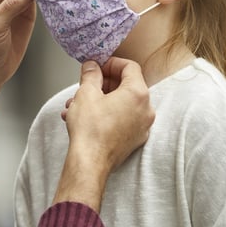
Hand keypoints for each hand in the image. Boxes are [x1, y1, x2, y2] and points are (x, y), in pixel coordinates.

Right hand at [53, 58, 153, 209]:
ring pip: (122, 104)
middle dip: (104, 83)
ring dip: (102, 100)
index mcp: (138, 94)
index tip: (98, 67)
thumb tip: (92, 67)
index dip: (111, 63)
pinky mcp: (135, 139)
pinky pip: (122, 119)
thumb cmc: (90, 130)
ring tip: (79, 105)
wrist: (90, 162)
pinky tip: (87, 118)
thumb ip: (91, 74)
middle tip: (87, 85)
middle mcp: (146, 110)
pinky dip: (107, 114)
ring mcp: (142, 126)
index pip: (130, 67)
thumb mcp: (86, 93)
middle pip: (127, 85)